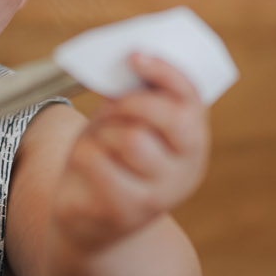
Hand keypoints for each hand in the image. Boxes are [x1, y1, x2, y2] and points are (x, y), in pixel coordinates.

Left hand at [51, 53, 208, 251]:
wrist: (90, 220)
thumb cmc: (110, 159)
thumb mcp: (128, 124)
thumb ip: (137, 96)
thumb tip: (129, 59)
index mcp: (192, 144)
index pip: (192, 100)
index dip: (166, 72)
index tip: (135, 55)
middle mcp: (184, 172)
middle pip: (167, 117)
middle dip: (132, 101)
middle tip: (112, 106)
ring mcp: (157, 196)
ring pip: (130, 137)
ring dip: (105, 130)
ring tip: (99, 142)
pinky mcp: (124, 212)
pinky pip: (97, 161)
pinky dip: (83, 152)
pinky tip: (85, 165)